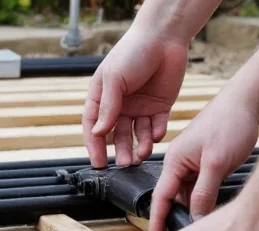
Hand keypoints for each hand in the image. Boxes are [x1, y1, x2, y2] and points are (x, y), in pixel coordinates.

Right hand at [82, 25, 188, 168]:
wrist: (164, 37)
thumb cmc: (133, 52)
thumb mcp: (114, 79)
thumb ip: (108, 107)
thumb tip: (97, 133)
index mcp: (102, 97)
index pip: (94, 127)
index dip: (95, 146)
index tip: (99, 164)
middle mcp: (120, 106)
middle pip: (117, 135)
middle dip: (120, 151)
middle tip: (125, 164)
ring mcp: (140, 108)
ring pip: (137, 134)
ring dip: (139, 146)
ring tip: (141, 155)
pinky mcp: (159, 107)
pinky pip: (156, 126)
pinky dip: (156, 133)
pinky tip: (156, 135)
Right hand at [148, 92, 258, 230]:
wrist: (247, 102)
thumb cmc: (230, 123)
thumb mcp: (217, 162)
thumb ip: (204, 192)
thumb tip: (195, 218)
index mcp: (174, 161)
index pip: (160, 198)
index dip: (156, 222)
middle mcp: (179, 164)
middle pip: (172, 200)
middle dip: (173, 221)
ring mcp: (192, 165)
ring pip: (187, 196)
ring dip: (191, 213)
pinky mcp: (206, 165)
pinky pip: (200, 190)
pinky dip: (203, 203)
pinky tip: (211, 216)